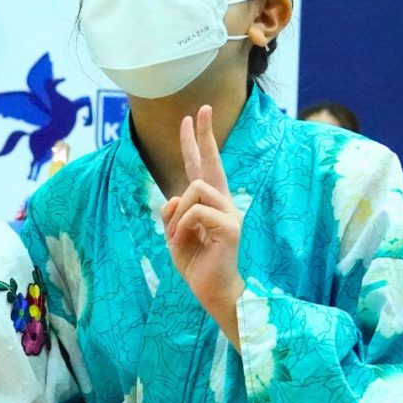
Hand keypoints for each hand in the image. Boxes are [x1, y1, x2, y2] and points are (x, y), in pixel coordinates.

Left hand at [161, 105, 244, 316]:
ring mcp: (229, 213)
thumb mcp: (175, 235)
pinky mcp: (230, 227)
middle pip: (211, 163)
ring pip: (194, 190)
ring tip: (178, 236)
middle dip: (203, 135)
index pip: (202, 167)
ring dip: (177, 214)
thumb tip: (173, 197)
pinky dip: (182, 226)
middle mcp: (223, 203)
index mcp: (210, 204)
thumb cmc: (197, 266)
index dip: (196, 142)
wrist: (214, 292)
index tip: (192, 118)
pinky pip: (196, 212)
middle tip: (200, 110)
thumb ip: (172, 214)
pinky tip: (185, 242)